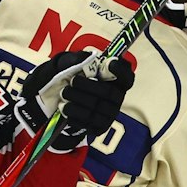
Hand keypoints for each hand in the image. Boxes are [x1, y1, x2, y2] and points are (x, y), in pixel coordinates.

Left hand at [19, 50, 135, 152]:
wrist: (59, 99)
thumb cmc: (72, 78)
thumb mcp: (73, 64)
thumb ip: (81, 59)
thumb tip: (87, 59)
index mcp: (115, 81)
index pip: (127, 77)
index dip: (121, 71)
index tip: (110, 63)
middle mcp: (116, 98)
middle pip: (109, 93)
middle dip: (88, 86)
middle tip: (72, 81)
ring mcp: (109, 114)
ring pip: (97, 108)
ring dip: (77, 98)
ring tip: (64, 93)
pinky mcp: (99, 127)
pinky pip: (88, 121)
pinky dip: (74, 112)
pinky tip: (64, 106)